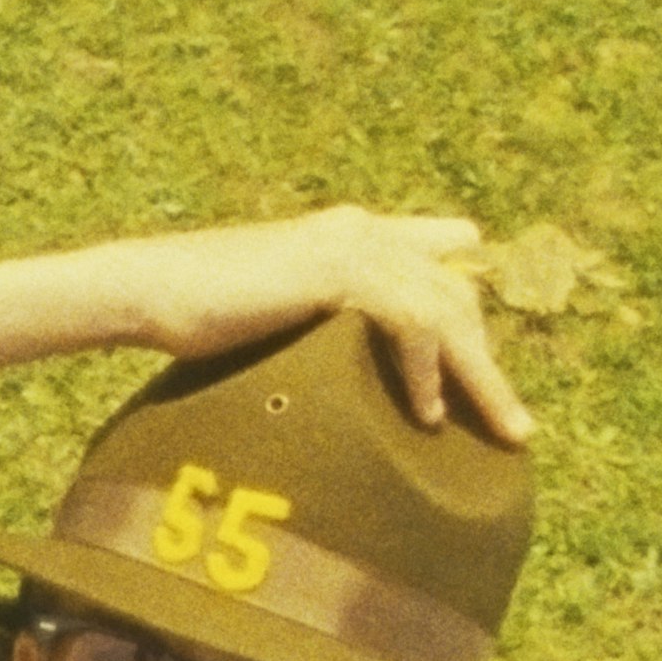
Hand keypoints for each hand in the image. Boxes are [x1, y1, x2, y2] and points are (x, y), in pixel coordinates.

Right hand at [121, 207, 531, 443]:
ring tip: (502, 429)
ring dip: (481, 376)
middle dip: (489, 361)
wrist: (147, 288)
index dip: (467, 302)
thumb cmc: (188, 310)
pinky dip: (425, 371)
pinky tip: (429, 411)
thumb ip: (313, 322)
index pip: (437, 251)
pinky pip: (410, 323)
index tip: (484, 358)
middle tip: (515, 423)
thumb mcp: (270, 309)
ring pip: (448, 310)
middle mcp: (363, 230)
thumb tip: (334, 377)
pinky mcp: (339, 271)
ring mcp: (355, 245)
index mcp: (348, 233)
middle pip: (456, 293)